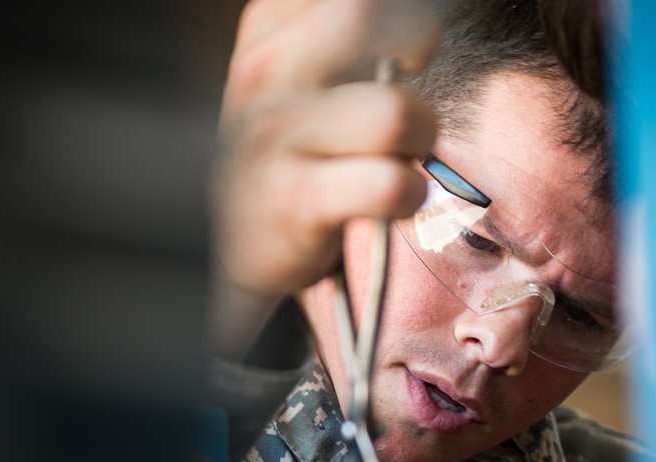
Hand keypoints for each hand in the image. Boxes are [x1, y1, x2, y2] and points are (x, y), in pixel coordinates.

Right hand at [208, 0, 438, 358]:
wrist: (235, 245)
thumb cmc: (285, 154)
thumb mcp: (294, 77)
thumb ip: (338, 34)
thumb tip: (412, 17)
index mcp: (267, 30)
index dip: (399, 9)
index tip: (402, 41)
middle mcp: (264, 73)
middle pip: (364, 13)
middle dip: (417, 39)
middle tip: (413, 73)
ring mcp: (275, 138)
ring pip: (394, 112)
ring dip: (420, 135)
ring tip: (401, 154)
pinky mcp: (294, 201)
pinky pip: (389, 183)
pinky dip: (410, 195)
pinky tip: (392, 200)